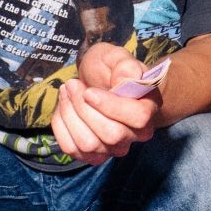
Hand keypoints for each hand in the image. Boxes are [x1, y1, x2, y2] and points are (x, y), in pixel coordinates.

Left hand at [51, 43, 157, 165]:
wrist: (94, 78)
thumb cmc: (107, 67)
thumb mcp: (116, 56)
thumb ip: (125, 65)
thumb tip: (125, 81)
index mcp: (148, 107)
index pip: (138, 118)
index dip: (111, 106)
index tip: (89, 91)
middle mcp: (136, 134)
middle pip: (112, 135)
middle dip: (84, 109)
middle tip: (71, 85)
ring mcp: (114, 148)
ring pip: (88, 144)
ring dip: (70, 115)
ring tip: (66, 92)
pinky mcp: (92, 155)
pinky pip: (71, 149)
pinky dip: (61, 126)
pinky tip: (63, 108)